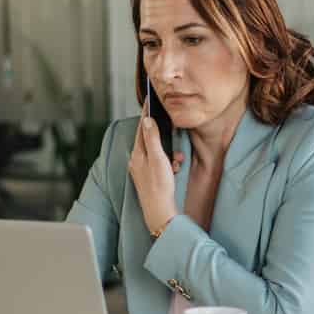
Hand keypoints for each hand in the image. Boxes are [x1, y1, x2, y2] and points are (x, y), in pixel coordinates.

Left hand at [128, 112, 179, 236]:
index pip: (142, 128)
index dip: (147, 114)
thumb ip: (152, 138)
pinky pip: (159, 163)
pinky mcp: (149, 177)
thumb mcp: (158, 159)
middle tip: (172, 135)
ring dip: (169, 153)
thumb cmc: (159, 187)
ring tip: (177, 161)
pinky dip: (168, 163)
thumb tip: (148, 120)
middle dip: (163, 137)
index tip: (149, 100)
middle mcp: (137, 160)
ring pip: (157, 152)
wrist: (160, 212)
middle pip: (149, 139)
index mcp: (137, 154)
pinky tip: (175, 169)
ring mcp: (142, 169)